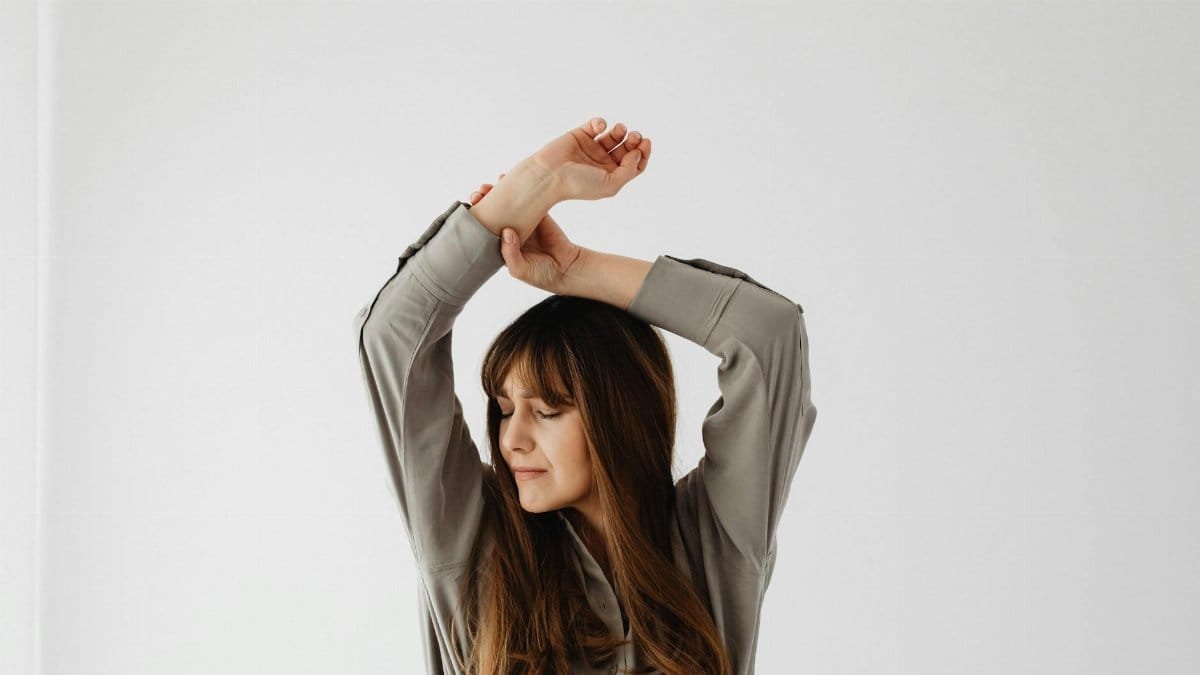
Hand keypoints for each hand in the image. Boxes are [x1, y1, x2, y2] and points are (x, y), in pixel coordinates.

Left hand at [469, 175, 583, 294]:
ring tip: (494, 183)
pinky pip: (530, 199)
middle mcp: (509, 231)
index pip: (483, 228)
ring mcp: (524, 222)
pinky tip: (514, 179)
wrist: (568, 268)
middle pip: (493, 212)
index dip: (476, 217)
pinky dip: (523, 188)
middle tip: (479, 193)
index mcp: (500, 245)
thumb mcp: (521, 270)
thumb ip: (511, 255)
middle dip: (484, 201)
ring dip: (500, 191)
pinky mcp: (539, 214)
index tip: (471, 207)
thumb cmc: (542, 274)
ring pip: (509, 203)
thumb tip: (507, 232)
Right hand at [526, 117, 651, 201]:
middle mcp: (602, 163)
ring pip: (614, 136)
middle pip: (626, 149)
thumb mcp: (610, 185)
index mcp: (610, 176)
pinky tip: (600, 126)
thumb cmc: (577, 184)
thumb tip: (637, 153)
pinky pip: (595, 125)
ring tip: (620, 129)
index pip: (634, 164)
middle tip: (635, 136)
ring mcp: (591, 149)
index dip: (643, 153)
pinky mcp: (580, 135)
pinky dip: (600, 122)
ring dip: (621, 131)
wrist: (549, 175)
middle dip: (634, 141)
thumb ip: (628, 171)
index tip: (645, 143)